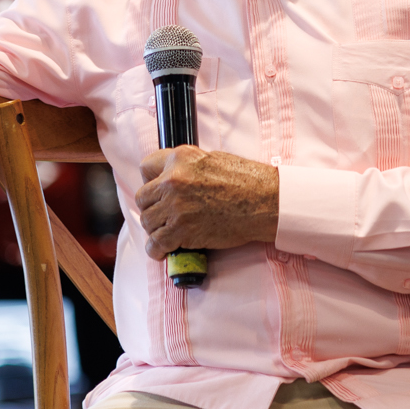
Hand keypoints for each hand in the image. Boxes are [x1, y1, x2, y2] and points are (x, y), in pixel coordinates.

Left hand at [135, 146, 278, 257]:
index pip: (146, 167)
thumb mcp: (213, 159)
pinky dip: (158, 250)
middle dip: (152, 207)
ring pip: (147, 222)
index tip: (158, 190)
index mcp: (181, 158)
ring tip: (168, 232)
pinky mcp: (182, 230)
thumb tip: (173, 177)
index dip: (152, 181)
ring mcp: (176, 206)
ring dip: (156, 229)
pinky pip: (156, 244)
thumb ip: (187, 166)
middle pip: (143, 198)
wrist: (266, 201)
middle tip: (164, 215)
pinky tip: (164, 249)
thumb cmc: (248, 181)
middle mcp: (173, 180)